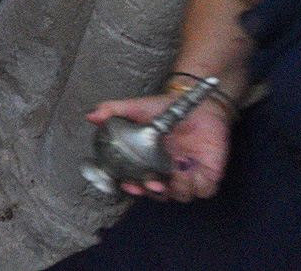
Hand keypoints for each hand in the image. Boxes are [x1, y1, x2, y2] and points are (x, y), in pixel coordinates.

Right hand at [86, 93, 231, 200]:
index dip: (133, 188)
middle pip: (159, 194)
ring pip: (181, 195)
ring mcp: (188, 174)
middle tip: (153, 185)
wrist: (199, 104)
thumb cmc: (167, 108)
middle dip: (154, 193)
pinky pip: (205, 191)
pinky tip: (192, 168)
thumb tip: (91, 117)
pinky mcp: (209, 174)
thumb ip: (114, 110)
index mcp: (148, 160)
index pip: (139, 182)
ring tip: (175, 168)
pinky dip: (198, 185)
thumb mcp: (138, 107)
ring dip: (177, 187)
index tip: (128, 184)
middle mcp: (166, 170)